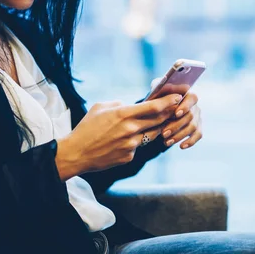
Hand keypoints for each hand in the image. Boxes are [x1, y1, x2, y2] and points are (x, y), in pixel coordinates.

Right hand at [55, 94, 181, 180]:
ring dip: (157, 127)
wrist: (76, 154)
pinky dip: (138, 141)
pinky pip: (139, 146)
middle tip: (176, 108)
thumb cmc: (86, 128)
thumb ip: (118, 104)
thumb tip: (130, 105)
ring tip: (160, 121)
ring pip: (152, 134)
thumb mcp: (100, 108)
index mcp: (123, 114)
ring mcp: (131, 145)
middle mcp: (130, 130)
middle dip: (169, 113)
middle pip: (158, 120)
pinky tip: (129, 139)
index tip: (178, 97)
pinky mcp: (129, 157)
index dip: (168, 102)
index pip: (153, 107)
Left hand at [160, 91, 202, 149]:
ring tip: (166, 142)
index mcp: (187, 93)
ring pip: (193, 127)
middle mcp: (194, 105)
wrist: (160, 108)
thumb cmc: (158, 96)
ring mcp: (197, 116)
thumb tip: (163, 88)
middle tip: (163, 134)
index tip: (176, 114)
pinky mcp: (197, 127)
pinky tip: (181, 146)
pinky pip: (198, 135)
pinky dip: (191, 141)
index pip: (191, 98)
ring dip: (179, 135)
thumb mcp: (158, 89)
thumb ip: (161, 87)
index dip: (185, 106)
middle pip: (190, 116)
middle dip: (176, 126)